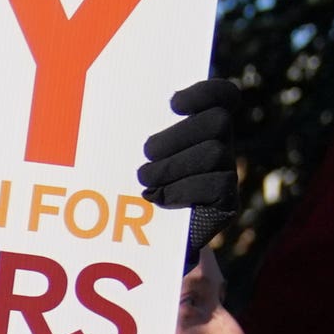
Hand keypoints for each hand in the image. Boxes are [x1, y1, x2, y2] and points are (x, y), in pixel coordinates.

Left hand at [137, 77, 240, 251]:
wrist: (137, 241)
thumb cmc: (122, 187)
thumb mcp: (123, 154)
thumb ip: (128, 128)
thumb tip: (106, 97)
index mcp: (198, 127)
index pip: (223, 96)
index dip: (205, 92)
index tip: (173, 103)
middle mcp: (220, 146)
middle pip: (217, 121)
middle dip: (177, 135)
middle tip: (146, 153)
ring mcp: (227, 174)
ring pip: (214, 153)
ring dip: (172, 166)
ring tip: (145, 180)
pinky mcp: (227, 203)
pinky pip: (215, 185)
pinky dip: (181, 191)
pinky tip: (160, 199)